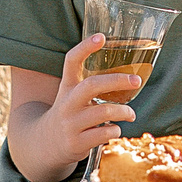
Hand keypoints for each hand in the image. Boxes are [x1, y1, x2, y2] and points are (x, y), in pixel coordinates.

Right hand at [35, 33, 142, 172]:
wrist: (45, 144)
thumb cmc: (70, 113)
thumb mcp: (73, 95)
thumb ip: (93, 85)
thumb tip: (130, 76)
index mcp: (67, 86)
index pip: (71, 61)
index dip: (85, 47)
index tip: (101, 37)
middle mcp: (67, 103)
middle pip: (92, 85)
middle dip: (117, 80)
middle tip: (136, 80)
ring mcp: (70, 123)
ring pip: (104, 112)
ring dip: (124, 112)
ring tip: (131, 114)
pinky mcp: (76, 143)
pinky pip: (104, 134)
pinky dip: (115, 131)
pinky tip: (115, 130)